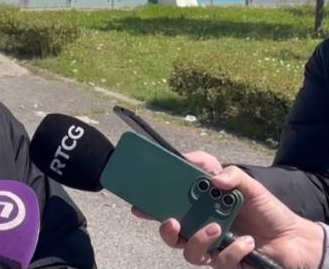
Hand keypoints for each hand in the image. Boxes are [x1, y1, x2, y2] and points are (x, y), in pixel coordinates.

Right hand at [149, 152, 324, 268]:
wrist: (293, 239)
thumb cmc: (268, 211)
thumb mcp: (251, 186)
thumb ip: (233, 175)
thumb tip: (215, 178)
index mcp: (201, 204)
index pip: (171, 200)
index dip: (153, 199)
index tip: (140, 198)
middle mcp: (201, 225)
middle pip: (171, 230)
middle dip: (164, 227)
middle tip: (171, 221)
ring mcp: (211, 246)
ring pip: (187, 250)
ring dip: (198, 240)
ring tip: (216, 229)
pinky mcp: (224, 262)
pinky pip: (218, 261)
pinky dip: (233, 251)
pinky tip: (246, 243)